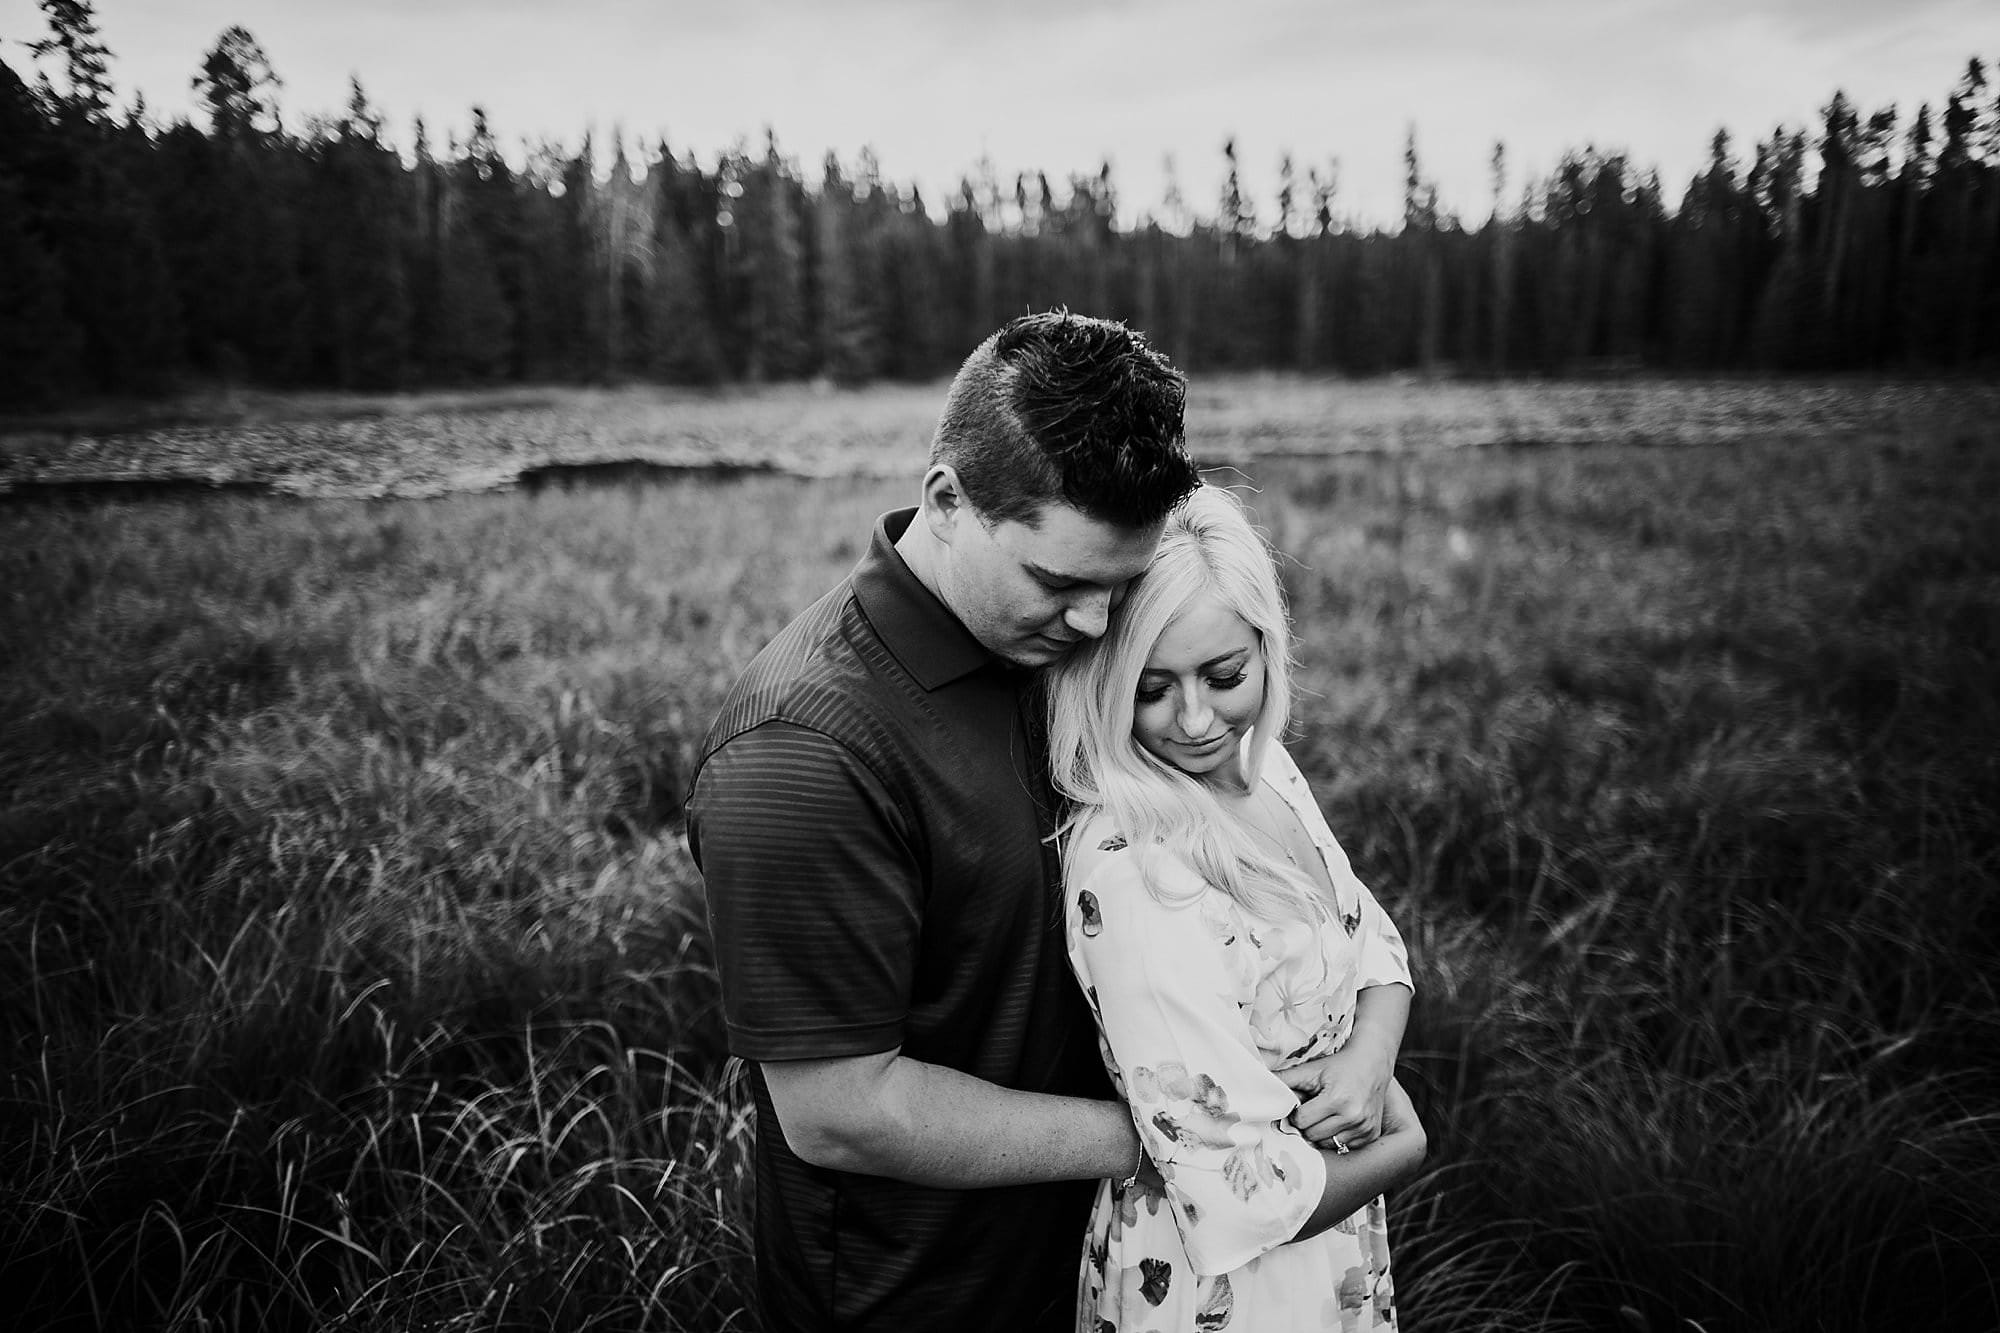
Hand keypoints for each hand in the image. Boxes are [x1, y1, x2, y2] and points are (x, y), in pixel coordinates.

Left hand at [1277, 1045, 1392, 1150]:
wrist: (1373, 1063)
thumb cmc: (1339, 1066)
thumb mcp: (1312, 1069)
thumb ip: (1285, 1079)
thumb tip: (1259, 1084)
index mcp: (1337, 1100)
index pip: (1302, 1121)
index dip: (1297, 1113)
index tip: (1302, 1105)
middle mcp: (1353, 1117)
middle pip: (1313, 1135)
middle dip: (1308, 1124)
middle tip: (1313, 1109)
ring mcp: (1364, 1128)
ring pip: (1327, 1144)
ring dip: (1321, 1133)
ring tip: (1326, 1115)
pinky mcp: (1371, 1135)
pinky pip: (1344, 1147)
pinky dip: (1337, 1137)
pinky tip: (1340, 1121)